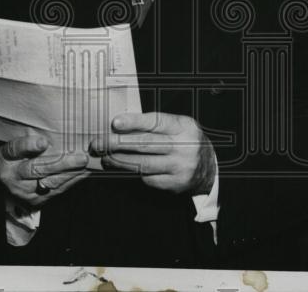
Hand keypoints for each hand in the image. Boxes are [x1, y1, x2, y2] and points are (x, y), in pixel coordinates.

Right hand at [0, 132, 88, 206]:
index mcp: (5, 157)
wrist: (13, 183)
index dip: (28, 145)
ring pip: (50, 182)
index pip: (14, 149)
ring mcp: (24, 192)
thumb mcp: (19, 145)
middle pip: (36, 169)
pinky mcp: (37, 201)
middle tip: (80, 157)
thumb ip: (31, 138)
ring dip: (71, 172)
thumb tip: (53, 131)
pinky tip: (83, 171)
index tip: (43, 142)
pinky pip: (57, 190)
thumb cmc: (20, 156)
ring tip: (85, 163)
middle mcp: (12, 177)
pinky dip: (72, 180)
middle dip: (61, 163)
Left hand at [89, 112, 216, 194]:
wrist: (209, 168)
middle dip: (118, 143)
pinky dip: (132, 172)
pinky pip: (147, 178)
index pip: (156, 122)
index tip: (115, 122)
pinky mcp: (174, 184)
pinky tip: (120, 167)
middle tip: (98, 142)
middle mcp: (184, 147)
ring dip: (119, 160)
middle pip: (145, 144)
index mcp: (184, 127)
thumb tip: (121, 125)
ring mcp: (180, 167)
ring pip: (143, 164)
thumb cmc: (186, 141)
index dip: (134, 122)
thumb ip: (156, 124)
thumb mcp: (178, 126)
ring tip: (104, 156)